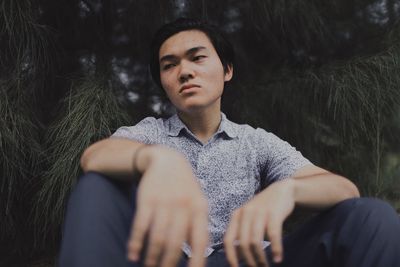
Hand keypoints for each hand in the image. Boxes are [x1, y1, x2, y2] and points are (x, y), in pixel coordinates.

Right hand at [127, 146, 208, 266]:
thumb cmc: (184, 187)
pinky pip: (140, 226)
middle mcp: (183, 206)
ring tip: (149, 266)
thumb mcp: (197, 202)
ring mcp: (164, 202)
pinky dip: (136, 243)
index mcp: (199, 209)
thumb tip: (197, 256)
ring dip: (152, 256)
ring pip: (158, 237)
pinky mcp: (147, 199)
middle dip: (168, 263)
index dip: (197, 262)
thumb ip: (198, 226)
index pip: (200, 241)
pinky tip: (133, 255)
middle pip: (175, 243)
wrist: (167, 160)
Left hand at [223, 178, 295, 266]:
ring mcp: (259, 212)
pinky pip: (273, 235)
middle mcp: (245, 213)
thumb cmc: (264, 210)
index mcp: (236, 216)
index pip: (228, 240)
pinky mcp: (274, 213)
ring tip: (266, 265)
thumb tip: (237, 256)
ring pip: (256, 241)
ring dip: (261, 258)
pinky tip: (278, 258)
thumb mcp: (249, 218)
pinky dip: (275, 249)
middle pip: (243, 243)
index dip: (230, 256)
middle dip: (249, 260)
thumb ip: (242, 233)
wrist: (282, 190)